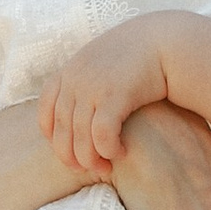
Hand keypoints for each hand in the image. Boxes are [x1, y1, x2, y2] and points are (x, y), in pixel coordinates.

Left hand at [38, 15, 177, 176]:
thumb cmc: (136, 56)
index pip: (45, 111)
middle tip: (84, 169)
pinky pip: (102, 134)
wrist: (165, 40)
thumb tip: (76, 111)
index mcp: (68, 71)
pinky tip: (121, 153)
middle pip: (61, 130)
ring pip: (80, 137)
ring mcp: (93, 87)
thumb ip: (84, 80)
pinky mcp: (115, 95)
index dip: (52, 136)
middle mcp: (75, 79)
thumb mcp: (100, 61)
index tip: (66, 150)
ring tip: (105, 167)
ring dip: (91, 159)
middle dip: (70, 156)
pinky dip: (108, 149)